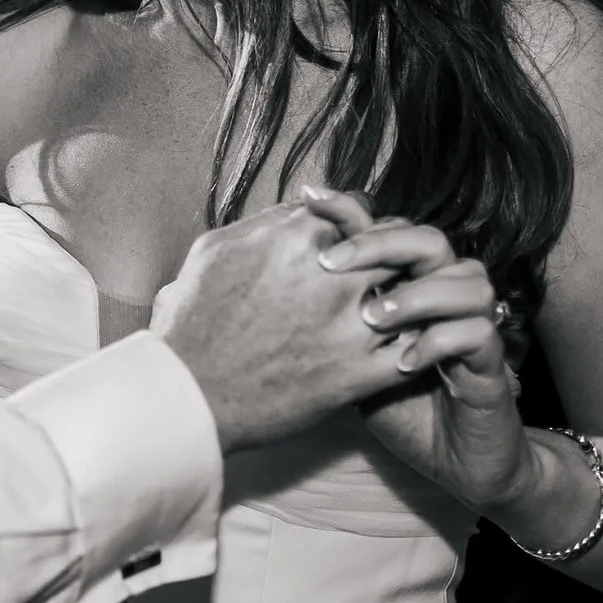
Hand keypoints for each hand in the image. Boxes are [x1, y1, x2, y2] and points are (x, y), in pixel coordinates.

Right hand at [150, 201, 428, 452]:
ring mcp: (349, 325)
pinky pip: (414, 354)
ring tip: (399, 313)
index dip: (363, 225)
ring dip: (409, 302)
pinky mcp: (357, 375)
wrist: (188, 394)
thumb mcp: (215, 250)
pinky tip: (402, 353)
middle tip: (386, 274)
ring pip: (413, 296)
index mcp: (298, 237)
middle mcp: (332, 274)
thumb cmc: (194, 321)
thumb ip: (266, 223)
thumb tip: (302, 208)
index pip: (360, 210)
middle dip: (392, 258)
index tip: (361, 241)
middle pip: (395, 248)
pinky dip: (414, 351)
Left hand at [304, 193, 531, 512]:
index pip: (388, 226)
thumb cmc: (393, 404)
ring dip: (414, 294)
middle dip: (380, 243)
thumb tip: (265, 270)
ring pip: (465, 277)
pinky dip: (437, 342)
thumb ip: (324, 314)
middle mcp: (446, 292)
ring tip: (371, 319)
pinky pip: (476, 332)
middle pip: (427, 239)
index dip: (350, 209)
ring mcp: (474, 323)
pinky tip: (401, 363)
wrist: (451, 459)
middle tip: (329, 265)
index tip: (307, 198)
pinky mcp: (492, 364)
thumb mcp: (347, 357)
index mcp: (411, 282)